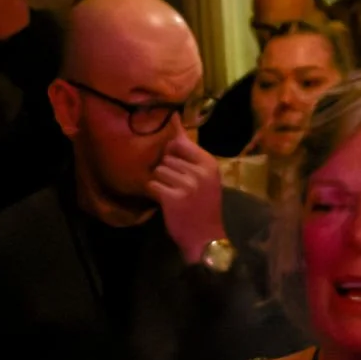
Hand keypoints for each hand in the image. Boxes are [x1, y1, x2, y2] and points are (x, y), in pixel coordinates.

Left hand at [149, 134, 229, 263]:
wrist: (206, 239)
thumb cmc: (203, 207)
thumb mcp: (205, 177)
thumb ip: (190, 154)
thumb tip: (173, 120)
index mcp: (208, 163)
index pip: (180, 142)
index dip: (171, 151)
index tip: (173, 162)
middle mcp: (199, 171)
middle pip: (166, 157)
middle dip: (166, 170)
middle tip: (175, 186)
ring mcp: (187, 184)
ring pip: (158, 170)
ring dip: (159, 182)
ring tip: (170, 194)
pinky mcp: (172, 198)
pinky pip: (152, 185)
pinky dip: (154, 193)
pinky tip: (164, 202)